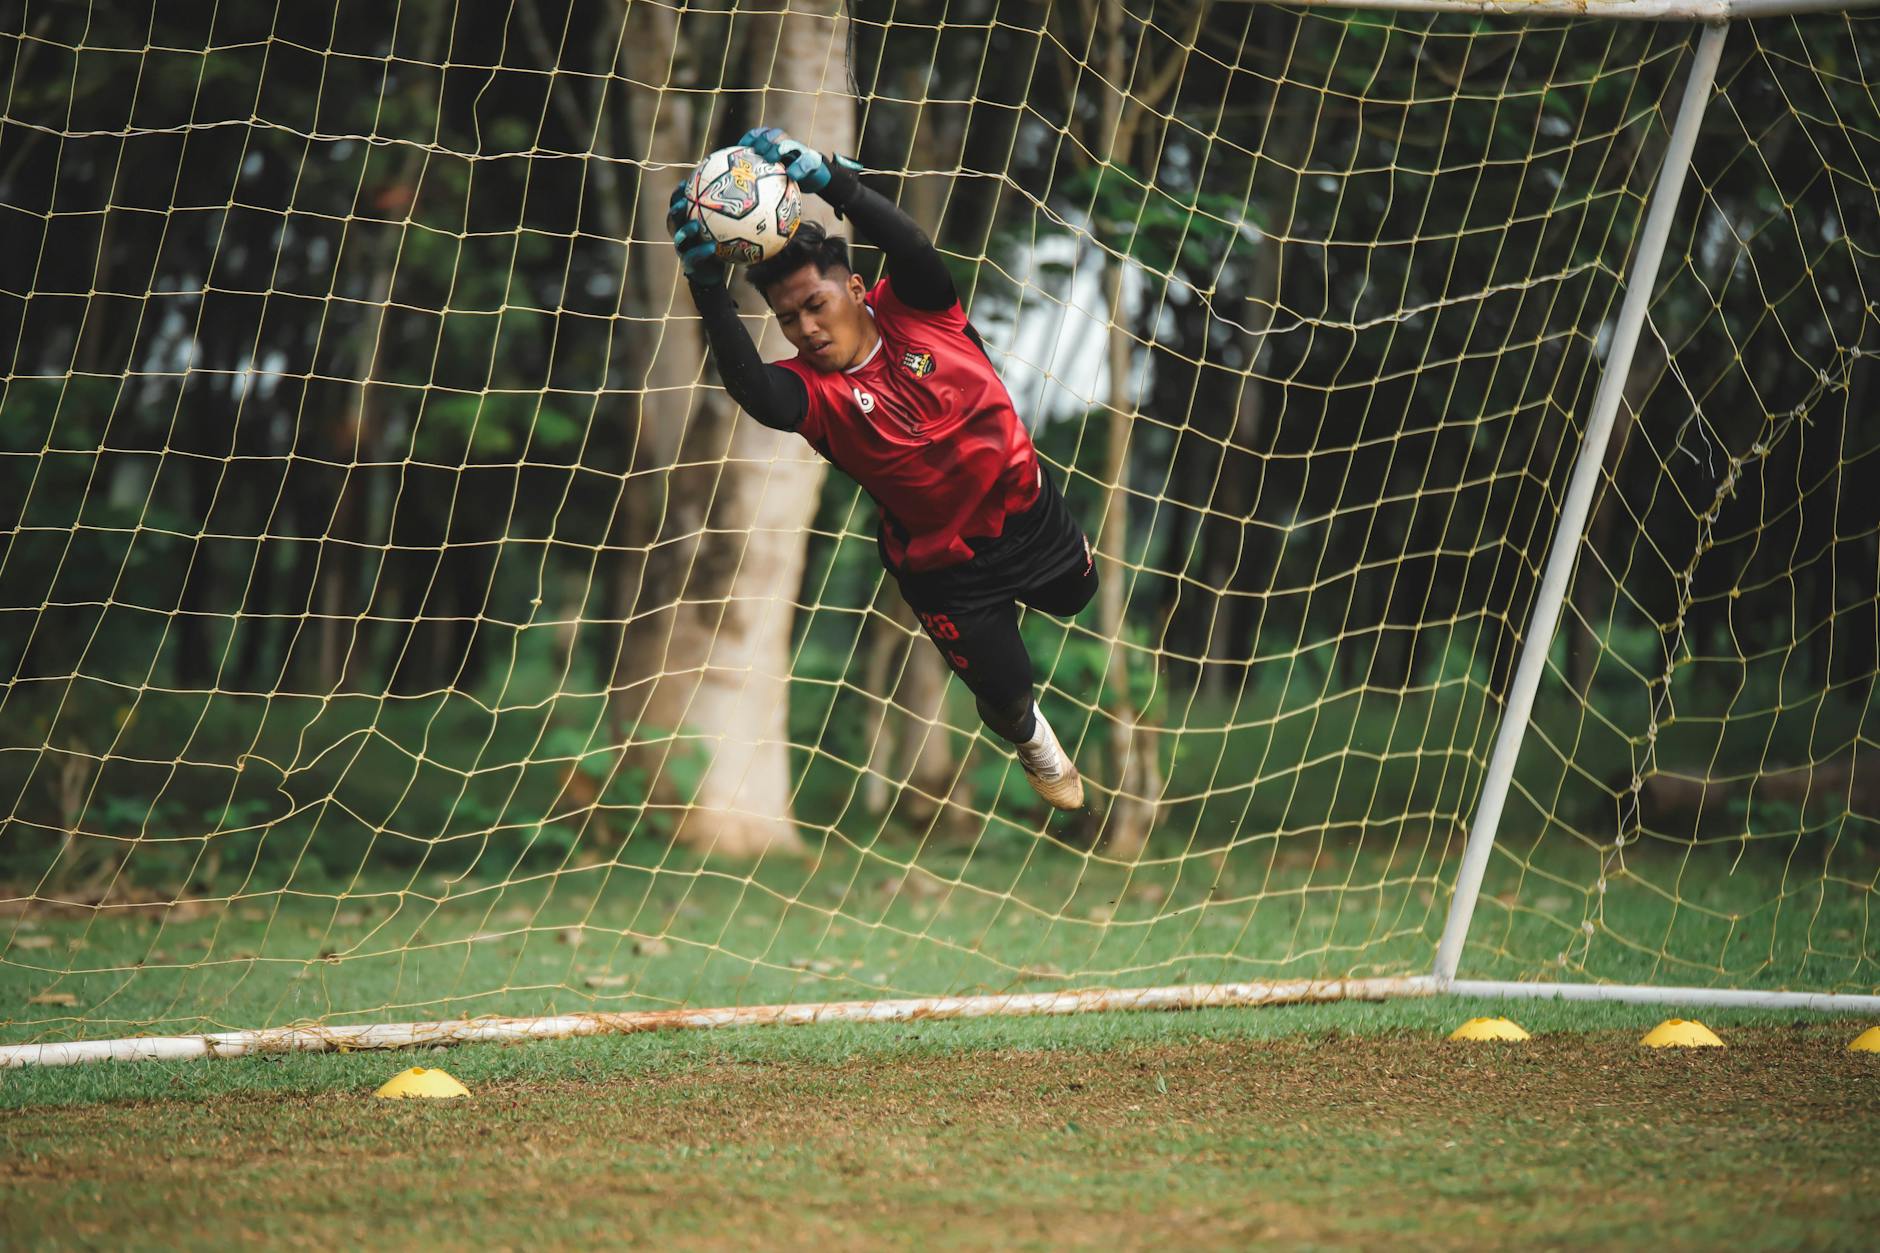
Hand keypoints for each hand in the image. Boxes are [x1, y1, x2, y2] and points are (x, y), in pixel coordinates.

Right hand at [668, 183, 725, 286]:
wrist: (712, 274)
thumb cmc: (718, 247)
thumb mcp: (723, 229)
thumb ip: (728, 213)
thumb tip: (745, 192)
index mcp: (685, 223)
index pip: (678, 205)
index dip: (678, 194)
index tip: (686, 183)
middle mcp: (681, 234)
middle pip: (672, 219)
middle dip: (676, 210)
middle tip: (684, 201)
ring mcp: (683, 249)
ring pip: (679, 238)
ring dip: (685, 231)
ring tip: (694, 225)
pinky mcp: (689, 264)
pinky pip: (692, 257)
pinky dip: (701, 251)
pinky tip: (712, 246)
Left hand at [738, 126, 860, 193]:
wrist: (815, 177)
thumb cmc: (787, 178)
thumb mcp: (772, 175)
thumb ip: (757, 176)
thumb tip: (737, 188)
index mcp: (774, 145)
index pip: (760, 134)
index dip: (751, 138)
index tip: (741, 147)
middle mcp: (786, 144)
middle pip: (774, 135)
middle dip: (764, 141)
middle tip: (757, 153)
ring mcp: (800, 150)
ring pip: (789, 142)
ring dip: (779, 148)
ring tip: (771, 159)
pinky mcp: (812, 160)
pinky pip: (806, 161)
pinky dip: (798, 167)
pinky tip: (791, 175)